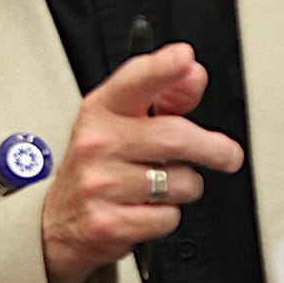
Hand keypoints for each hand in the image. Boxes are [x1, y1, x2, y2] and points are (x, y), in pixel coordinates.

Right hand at [41, 44, 243, 282]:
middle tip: (226, 155)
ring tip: (160, 187)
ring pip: (180, 182)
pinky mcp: (109, 223)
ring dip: (185, 188)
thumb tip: (193, 75)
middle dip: (213, 149)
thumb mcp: (119, 125)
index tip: (184, 59)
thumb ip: (163, 98)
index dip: (163, 69)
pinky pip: (168, 217)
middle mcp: (97, 143)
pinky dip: (166, 217)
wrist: (56, 223)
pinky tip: (144, 210)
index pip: (135, 81)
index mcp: (101, 111)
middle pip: (174, 137)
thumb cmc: (96, 167)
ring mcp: (100, 184)